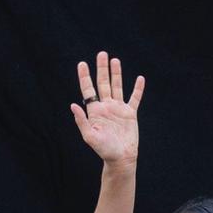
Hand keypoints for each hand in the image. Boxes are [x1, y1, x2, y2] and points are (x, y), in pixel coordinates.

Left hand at [70, 51, 144, 167]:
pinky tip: (139, 78)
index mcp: (95, 111)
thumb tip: (73, 105)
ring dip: (116, 73)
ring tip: (115, 60)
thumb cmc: (104, 150)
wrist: (121, 158)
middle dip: (102, 68)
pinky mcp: (130, 114)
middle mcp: (106, 107)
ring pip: (117, 86)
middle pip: (103, 83)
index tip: (82, 63)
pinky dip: (137, 89)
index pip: (88, 90)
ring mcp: (118, 109)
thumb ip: (81, 121)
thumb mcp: (90, 137)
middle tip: (101, 53)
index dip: (85, 76)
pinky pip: (134, 98)